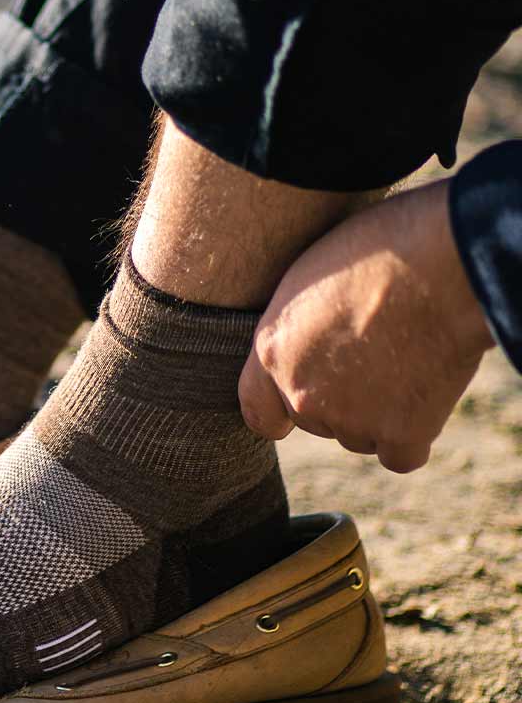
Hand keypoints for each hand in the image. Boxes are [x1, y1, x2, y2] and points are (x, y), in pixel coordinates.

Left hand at [239, 179, 494, 472]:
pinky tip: (424, 398)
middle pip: (316, 419)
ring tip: (405, 361)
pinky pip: (399, 455)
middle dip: (340, 397)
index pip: (258, 409)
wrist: (444, 262)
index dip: (280, 407)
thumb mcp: (312, 275)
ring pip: (358, 436)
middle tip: (376, 354)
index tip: (297, 400)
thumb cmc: (380, 247)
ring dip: (377, 412)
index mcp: (272, 350)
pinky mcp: (401, 434)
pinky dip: (412, 434)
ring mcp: (350, 420)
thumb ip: (299, 325)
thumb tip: (307, 340)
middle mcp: (302, 394)